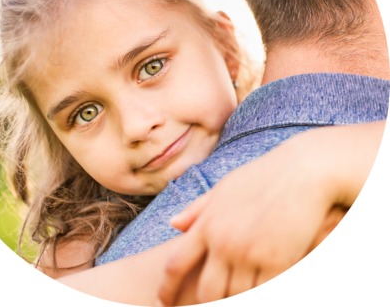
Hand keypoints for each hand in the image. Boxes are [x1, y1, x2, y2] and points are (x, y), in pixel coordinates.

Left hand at [156, 122, 384, 305]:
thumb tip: (173, 223)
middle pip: (206, 292)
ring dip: (238, 298)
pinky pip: (262, 291)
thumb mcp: (224, 188)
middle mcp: (224, 241)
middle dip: (207, 303)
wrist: (302, 172)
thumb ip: (198, 209)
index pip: (175, 264)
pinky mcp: (278, 261)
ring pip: (236, 296)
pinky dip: (260, 291)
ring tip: (241, 288)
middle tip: (212, 301)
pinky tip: (262, 284)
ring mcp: (250, 253)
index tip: (163, 303)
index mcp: (207, 223)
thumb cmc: (262, 177)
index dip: (166, 288)